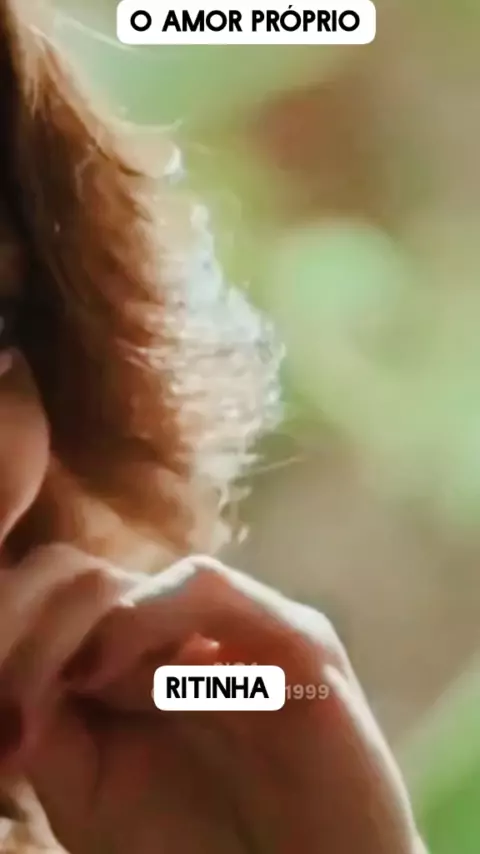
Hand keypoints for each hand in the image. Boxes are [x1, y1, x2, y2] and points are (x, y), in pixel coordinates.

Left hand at [17, 555, 423, 853]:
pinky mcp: (293, 634)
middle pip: (77, 576)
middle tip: (15, 697)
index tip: (3, 709)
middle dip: (29, 628)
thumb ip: (48, 730)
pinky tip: (105, 672)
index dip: (14, 630)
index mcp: (138, 649)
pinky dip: (143, 620)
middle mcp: (183, 623)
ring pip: (130, 579)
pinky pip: (207, 591)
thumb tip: (12, 674)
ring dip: (74, 629)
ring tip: (54, 690)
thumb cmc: (202, 845)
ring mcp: (240, 621)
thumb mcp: (90, 795)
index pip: (58, 596)